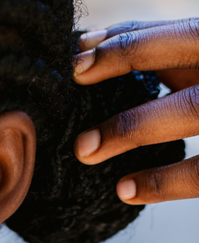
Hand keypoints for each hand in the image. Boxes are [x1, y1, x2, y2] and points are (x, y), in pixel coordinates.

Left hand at [73, 20, 198, 203]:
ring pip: (188, 111)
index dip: (123, 39)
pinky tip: (124, 189)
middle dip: (125, 59)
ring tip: (85, 150)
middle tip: (76, 74)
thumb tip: (89, 46)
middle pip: (182, 50)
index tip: (76, 55)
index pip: (171, 31)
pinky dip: (160, 182)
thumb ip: (165, 55)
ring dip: (130, 128)